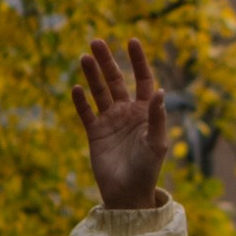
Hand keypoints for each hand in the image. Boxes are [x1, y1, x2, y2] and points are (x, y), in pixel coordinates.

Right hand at [72, 35, 170, 210]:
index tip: (132, 41)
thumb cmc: (148, 170)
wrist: (128, 195)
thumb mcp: (156, 143)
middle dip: (107, 61)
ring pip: (99, 92)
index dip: (138, 61)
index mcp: (146, 112)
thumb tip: (160, 90)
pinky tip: (76, 88)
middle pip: (115, 81)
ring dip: (92, 75)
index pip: (143, 79)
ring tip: (84, 57)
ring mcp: (110, 122)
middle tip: (96, 42)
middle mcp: (127, 112)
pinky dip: (81, 102)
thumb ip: (157, 117)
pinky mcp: (95, 133)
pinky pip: (86, 113)